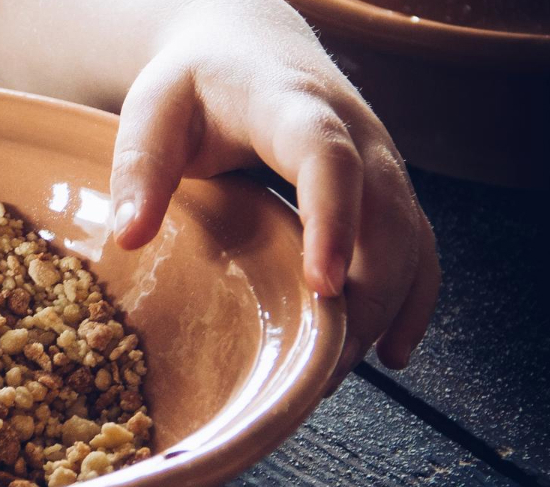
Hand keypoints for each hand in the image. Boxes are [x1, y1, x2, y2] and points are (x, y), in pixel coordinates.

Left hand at [108, 1, 439, 389]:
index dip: (334, 222)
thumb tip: (130, 238)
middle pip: (387, 217)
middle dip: (363, 298)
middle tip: (315, 369)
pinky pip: (419, 247)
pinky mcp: (384, 190)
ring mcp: (379, 163)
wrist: (247, 47)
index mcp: (293, 106)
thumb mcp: (153, 110)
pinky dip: (411, 301)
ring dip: (381, 311)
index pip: (328, 160)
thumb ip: (140, 167)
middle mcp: (356, 133)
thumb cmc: (197, 81)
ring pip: (410, 241)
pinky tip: (391, 352)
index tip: (323, 286)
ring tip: (331, 376)